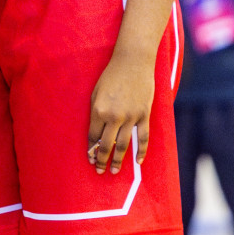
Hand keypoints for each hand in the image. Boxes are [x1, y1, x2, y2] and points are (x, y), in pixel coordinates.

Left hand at [89, 52, 153, 173]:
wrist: (132, 63)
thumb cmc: (111, 76)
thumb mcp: (96, 93)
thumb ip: (96, 113)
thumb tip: (96, 132)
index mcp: (98, 110)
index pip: (93, 136)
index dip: (91, 150)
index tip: (89, 159)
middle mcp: (114, 116)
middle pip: (107, 144)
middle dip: (102, 159)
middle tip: (99, 170)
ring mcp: (131, 117)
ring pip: (124, 145)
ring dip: (119, 160)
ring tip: (115, 171)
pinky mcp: (144, 116)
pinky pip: (142, 138)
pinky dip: (141, 152)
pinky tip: (138, 162)